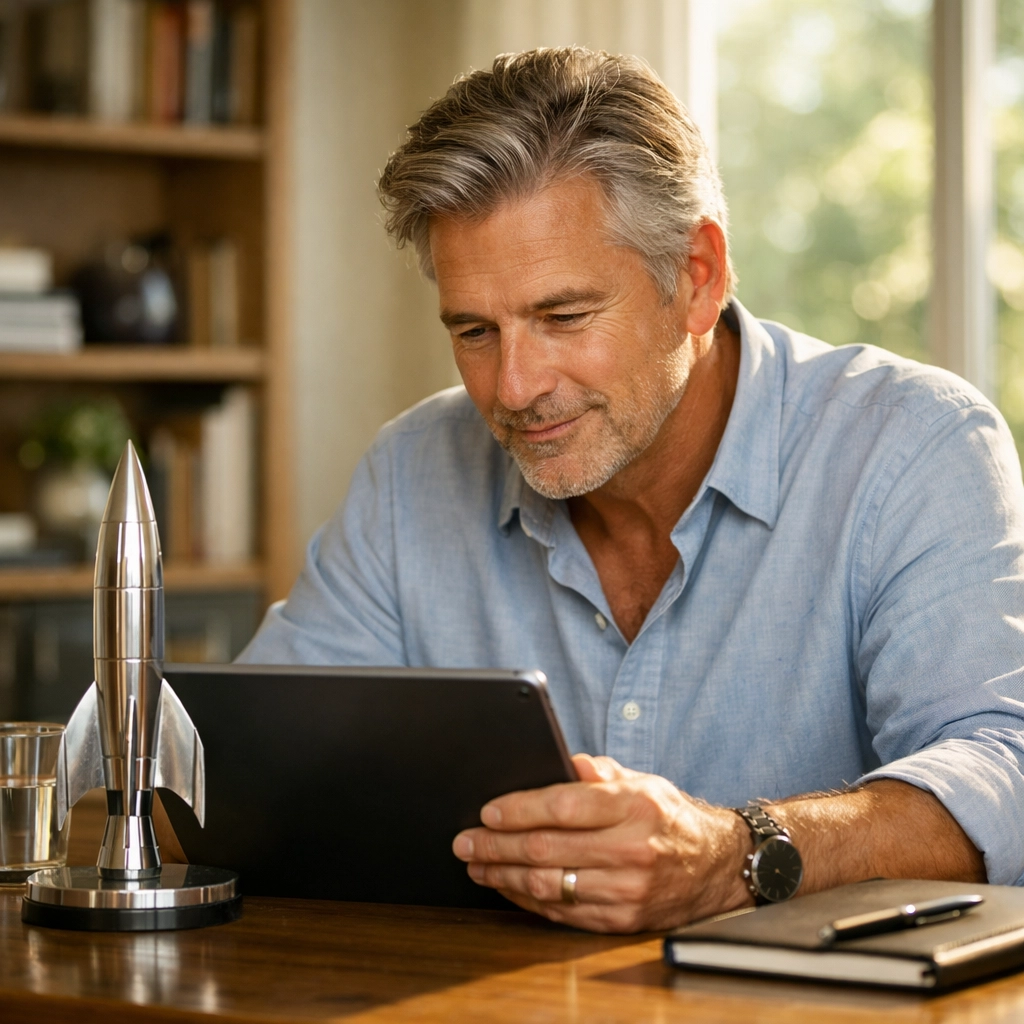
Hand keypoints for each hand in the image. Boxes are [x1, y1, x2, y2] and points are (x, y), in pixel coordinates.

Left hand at [452, 754, 750, 932]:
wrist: (718, 866)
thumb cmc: (669, 817)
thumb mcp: (642, 780)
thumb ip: (597, 771)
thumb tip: (557, 763)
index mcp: (634, 806)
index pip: (563, 805)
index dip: (518, 809)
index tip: (487, 811)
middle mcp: (631, 849)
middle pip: (546, 849)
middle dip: (496, 845)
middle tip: (464, 840)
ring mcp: (627, 890)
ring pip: (548, 885)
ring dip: (502, 876)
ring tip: (476, 864)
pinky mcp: (622, 920)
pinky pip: (563, 912)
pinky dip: (528, 900)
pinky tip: (508, 886)